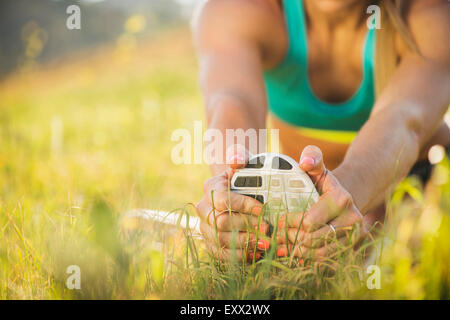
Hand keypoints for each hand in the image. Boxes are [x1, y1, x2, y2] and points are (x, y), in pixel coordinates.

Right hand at [196, 147, 268, 262]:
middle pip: (220, 222)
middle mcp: (203, 209)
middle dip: (246, 227)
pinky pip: (221, 255)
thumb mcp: (245, 164)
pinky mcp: (210, 244)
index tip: (263, 209)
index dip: (242, 205)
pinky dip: (239, 256)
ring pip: (220, 240)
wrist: (239, 192)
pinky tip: (257, 253)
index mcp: (210, 187)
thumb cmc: (245, 177)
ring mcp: (205, 228)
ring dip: (244, 243)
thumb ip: (241, 157)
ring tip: (265, 243)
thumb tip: (236, 159)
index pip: (221, 199)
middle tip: (267, 230)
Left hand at [275, 145, 368, 262]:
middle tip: (275, 236)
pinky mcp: (349, 249)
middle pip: (312, 240)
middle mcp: (352, 220)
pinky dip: (307, 259)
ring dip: (296, 252)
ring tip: (281, 245)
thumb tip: (305, 162)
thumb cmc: (322, 182)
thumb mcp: (316, 166)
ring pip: (318, 253)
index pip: (309, 221)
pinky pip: (325, 260)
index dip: (288, 223)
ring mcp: (353, 237)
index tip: (275, 221)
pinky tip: (294, 253)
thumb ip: (311, 156)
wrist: (342, 199)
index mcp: (342, 199)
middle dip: (289, 239)